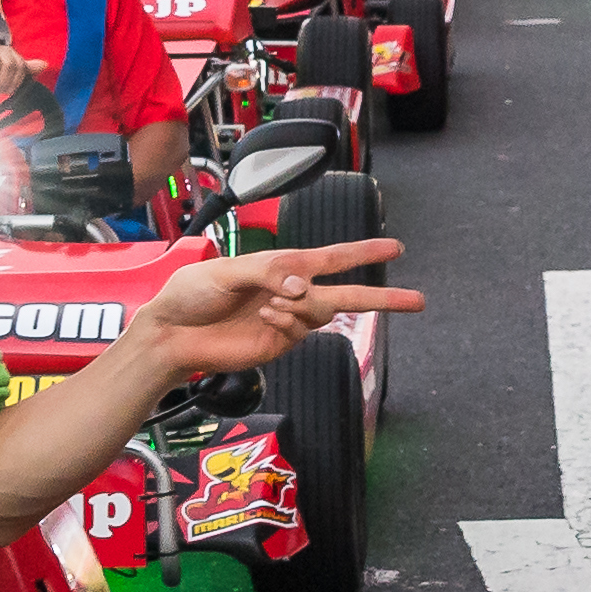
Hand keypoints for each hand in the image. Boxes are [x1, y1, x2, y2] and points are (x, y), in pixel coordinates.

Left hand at [130, 237, 420, 379]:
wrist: (172, 334)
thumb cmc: (192, 293)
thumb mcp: (227, 271)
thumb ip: (268, 273)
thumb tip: (303, 285)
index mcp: (283, 266)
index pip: (333, 257)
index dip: (364, 252)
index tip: (395, 247)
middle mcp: (291, 292)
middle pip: (347, 293)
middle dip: (383, 297)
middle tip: (418, 300)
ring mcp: (288, 320)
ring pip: (321, 312)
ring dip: (301, 306)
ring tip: (268, 306)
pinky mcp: (279, 344)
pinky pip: (300, 330)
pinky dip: (287, 322)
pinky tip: (265, 319)